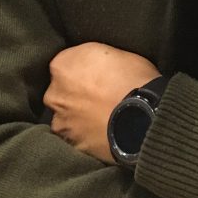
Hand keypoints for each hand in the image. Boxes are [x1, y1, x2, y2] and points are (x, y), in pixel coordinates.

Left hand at [43, 42, 159, 163]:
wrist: (143, 117)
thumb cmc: (133, 79)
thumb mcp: (115, 53)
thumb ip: (93, 60)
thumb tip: (94, 67)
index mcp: (62, 65)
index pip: (66, 63)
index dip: (83, 68)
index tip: (97, 73)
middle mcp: (54, 93)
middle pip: (60, 91)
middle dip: (75, 93)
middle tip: (100, 95)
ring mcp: (61, 121)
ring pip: (66, 115)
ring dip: (78, 115)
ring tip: (102, 116)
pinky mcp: (72, 144)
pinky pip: (76, 136)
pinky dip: (86, 133)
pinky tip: (103, 130)